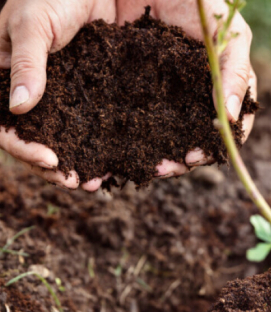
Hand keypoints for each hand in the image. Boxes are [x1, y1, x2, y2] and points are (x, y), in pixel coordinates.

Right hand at [0, 0, 115, 190]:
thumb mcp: (32, 24)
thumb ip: (26, 63)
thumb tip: (18, 108)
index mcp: (7, 80)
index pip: (6, 126)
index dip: (23, 147)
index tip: (51, 160)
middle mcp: (36, 95)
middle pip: (38, 140)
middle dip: (55, 166)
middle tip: (78, 183)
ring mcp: (63, 97)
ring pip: (66, 138)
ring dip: (79, 162)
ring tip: (97, 181)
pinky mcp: (91, 93)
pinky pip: (94, 123)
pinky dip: (101, 143)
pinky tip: (116, 159)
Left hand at [116, 0, 256, 178]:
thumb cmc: (203, 1)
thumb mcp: (230, 36)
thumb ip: (236, 73)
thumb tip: (233, 119)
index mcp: (222, 82)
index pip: (228, 125)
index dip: (216, 146)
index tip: (197, 157)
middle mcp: (196, 89)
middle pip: (195, 134)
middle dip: (184, 156)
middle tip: (167, 168)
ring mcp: (167, 87)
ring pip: (167, 128)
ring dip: (160, 151)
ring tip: (146, 166)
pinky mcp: (138, 81)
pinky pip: (137, 112)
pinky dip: (134, 133)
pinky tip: (124, 148)